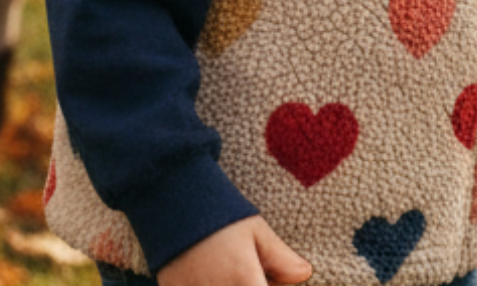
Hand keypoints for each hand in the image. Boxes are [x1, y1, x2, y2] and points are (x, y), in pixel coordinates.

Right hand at [157, 216, 311, 285]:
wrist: (171, 199)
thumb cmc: (218, 212)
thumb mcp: (255, 229)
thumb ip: (281, 258)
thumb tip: (305, 273)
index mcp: (245, 280)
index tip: (269, 277)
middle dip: (256, 285)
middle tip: (255, 270)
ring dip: (235, 285)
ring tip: (232, 270)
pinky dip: (211, 284)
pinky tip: (212, 273)